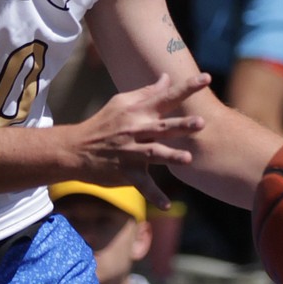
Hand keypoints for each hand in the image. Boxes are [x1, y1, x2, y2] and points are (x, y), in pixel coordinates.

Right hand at [68, 71, 209, 207]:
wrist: (75, 149)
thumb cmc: (102, 124)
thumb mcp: (121, 103)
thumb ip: (146, 93)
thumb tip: (166, 78)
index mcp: (138, 112)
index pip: (165, 97)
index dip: (186, 88)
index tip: (207, 78)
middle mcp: (136, 131)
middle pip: (162, 127)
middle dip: (181, 126)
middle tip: (201, 123)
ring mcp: (131, 152)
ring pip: (154, 154)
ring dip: (171, 156)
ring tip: (188, 158)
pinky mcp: (126, 172)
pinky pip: (142, 185)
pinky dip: (154, 195)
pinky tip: (167, 205)